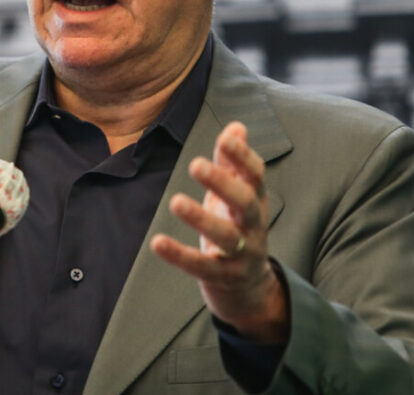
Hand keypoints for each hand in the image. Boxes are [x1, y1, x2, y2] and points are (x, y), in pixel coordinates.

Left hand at [151, 122, 287, 342]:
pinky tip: (157, 242)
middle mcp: (254, 226)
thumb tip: (236, 126)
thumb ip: (234, 162)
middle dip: (222, 183)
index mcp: (256, 201)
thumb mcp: (236, 195)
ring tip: (176, 202)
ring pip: (226, 236)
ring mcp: (242, 253)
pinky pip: (201, 266)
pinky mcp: (223, 277)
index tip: (226, 138)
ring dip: (201, 218)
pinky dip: (179, 255)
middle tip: (195, 163)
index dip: (243, 156)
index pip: (256, 175)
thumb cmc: (236, 227)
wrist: (249, 286)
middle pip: (245, 202)